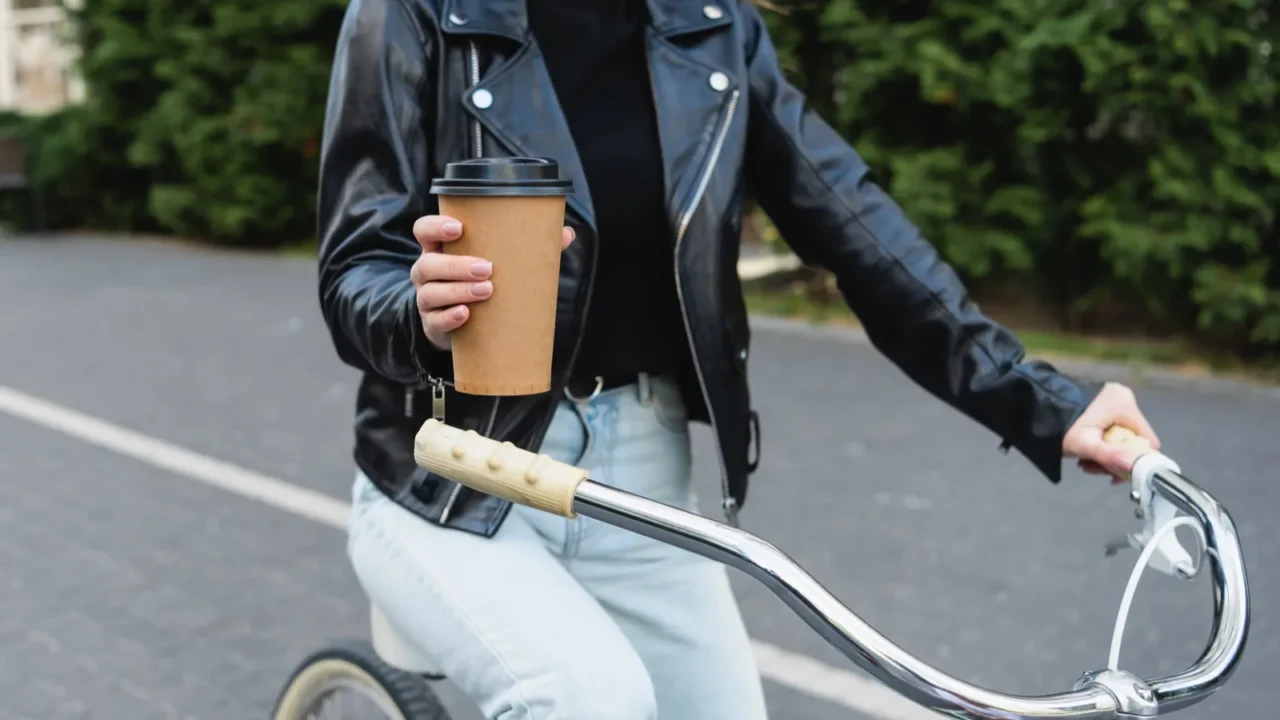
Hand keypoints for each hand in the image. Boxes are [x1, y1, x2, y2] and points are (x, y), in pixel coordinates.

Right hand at [411, 215, 575, 349]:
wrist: (464, 324)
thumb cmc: (482, 281)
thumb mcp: (498, 262)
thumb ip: (528, 246)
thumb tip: (566, 233)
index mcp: (440, 249)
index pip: (424, 230)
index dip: (435, 226)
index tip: (458, 228)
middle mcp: (427, 272)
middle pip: (428, 264)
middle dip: (456, 265)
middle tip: (488, 268)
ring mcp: (427, 299)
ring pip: (431, 293)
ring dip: (458, 291)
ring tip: (487, 290)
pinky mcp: (433, 324)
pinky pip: (435, 321)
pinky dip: (450, 318)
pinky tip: (466, 314)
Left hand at [1062, 381, 1159, 482]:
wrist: (1034, 409)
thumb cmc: (1058, 425)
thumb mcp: (1084, 445)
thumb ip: (1110, 456)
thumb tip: (1135, 468)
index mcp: (1124, 404)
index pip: (1148, 442)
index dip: (1136, 462)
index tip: (1116, 474)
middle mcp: (1123, 398)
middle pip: (1133, 441)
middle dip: (1114, 460)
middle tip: (1092, 468)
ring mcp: (1113, 400)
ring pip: (1121, 438)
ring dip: (1106, 455)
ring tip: (1085, 461)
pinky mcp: (1103, 404)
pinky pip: (1111, 430)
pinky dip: (1101, 444)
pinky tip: (1085, 452)